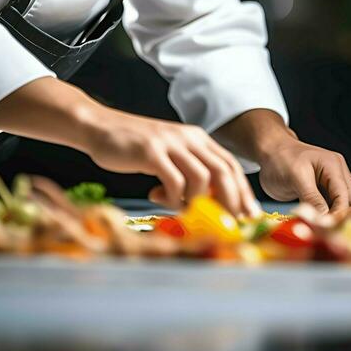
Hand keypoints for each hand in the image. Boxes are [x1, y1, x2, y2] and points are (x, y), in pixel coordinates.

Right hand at [88, 109, 260, 218]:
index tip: (249, 215)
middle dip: (231, 201)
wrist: (100, 127)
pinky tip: (157, 196)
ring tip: (179, 207)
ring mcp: (170, 143)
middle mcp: (188, 137)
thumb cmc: (135, 147)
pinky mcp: (151, 151)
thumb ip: (189, 170)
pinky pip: (174, 181)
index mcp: (197, 138)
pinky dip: (172, 198)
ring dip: (195, 201)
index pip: (230, 165)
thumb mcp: (170, 153)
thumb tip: (210, 203)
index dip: (243, 191)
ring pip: (201, 178)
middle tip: (228, 223)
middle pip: (223, 172)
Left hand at [257, 137, 350, 221]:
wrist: (270, 151)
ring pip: (347, 202)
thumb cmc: (279, 160)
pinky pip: (337, 202)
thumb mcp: (294, 178)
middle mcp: (338, 170)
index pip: (344, 194)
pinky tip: (321, 219)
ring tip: (322, 226)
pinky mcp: (326, 187)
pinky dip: (332, 212)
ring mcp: (333, 178)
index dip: (339, 214)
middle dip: (340, 215)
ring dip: (338, 214)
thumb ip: (312, 197)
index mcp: (332, 164)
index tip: (328, 230)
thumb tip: (326, 219)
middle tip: (324, 231)